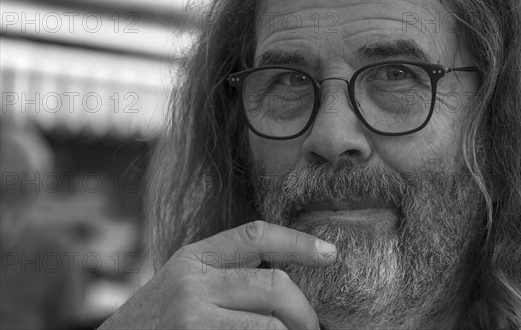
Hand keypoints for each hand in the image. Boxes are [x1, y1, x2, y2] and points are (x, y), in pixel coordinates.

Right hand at [99, 220, 336, 328]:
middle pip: (274, 283)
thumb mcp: (184, 284)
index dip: (298, 241)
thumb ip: (225, 275)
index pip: (257, 235)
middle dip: (304, 310)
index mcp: (195, 257)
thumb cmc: (155, 322)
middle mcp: (194, 280)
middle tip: (312, 328)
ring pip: (271, 324)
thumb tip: (285, 281)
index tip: (330, 252)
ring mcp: (193, 314)